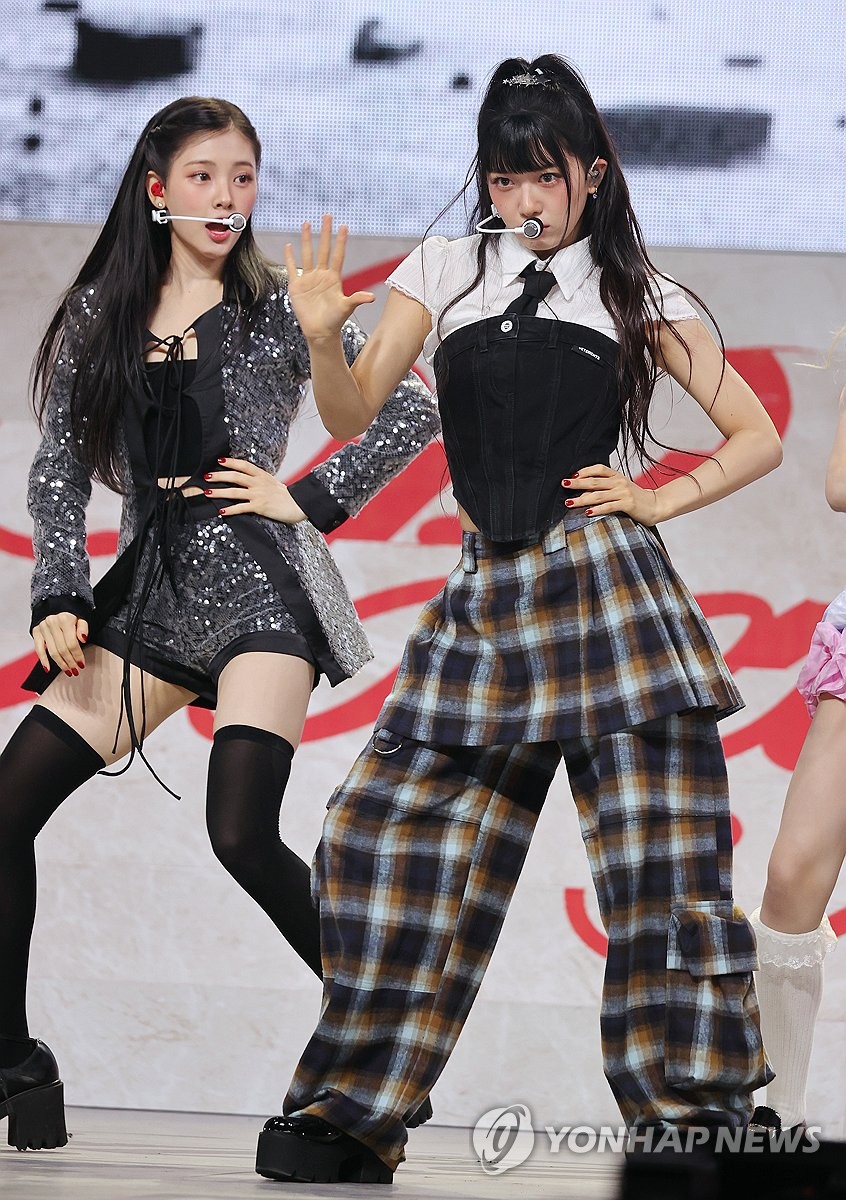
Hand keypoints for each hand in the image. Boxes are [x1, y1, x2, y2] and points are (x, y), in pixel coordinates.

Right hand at [32, 612, 87, 675]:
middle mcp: (52, 623)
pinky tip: (48, 668)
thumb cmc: (70, 615)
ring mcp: (43, 627)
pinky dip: (43, 660)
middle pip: (62, 649)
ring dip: (60, 663)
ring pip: (52, 651)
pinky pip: (38, 649)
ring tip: (67, 670)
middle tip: (75, 670)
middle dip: (70, 662)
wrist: (56, 606)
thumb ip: (83, 628)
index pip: (72, 643)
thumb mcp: (81, 618)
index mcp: (65, 619)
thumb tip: (83, 638)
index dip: (77, 655)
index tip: (81, 664)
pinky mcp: (36, 631)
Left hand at [205, 458, 307, 522]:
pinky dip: (230, 509)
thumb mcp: (272, 482)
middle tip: (206, 476)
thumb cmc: (286, 496)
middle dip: (219, 475)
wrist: (299, 505)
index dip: (231, 462)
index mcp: (262, 475)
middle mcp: (258, 483)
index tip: (219, 461)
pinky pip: (241, 507)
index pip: (243, 465)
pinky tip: (221, 510)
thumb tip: (246, 479)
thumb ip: (259, 480)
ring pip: (234, 491)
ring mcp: (258, 494)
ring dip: (219, 491)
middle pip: (235, 476)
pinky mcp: (259, 506)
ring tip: (207, 492)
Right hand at [283, 215, 374, 341]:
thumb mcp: (346, 308)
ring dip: (306, 239)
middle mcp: (321, 275)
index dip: (340, 241)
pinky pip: (292, 268)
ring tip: (306, 223)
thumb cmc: (335, 321)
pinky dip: (289, 258)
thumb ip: (357, 299)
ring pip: (307, 254)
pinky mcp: (297, 286)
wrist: (319, 332)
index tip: (344, 226)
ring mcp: (309, 279)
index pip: (338, 255)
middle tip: (327, 216)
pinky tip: (288, 246)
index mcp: (334, 278)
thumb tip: (372, 298)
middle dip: (325, 232)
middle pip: (323, 249)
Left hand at [562, 464, 658, 524]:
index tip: (572, 476)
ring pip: (598, 495)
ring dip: (582, 499)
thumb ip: (607, 485)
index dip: (585, 471)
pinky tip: (587, 512)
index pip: (599, 469)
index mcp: (617, 476)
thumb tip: (585, 488)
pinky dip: (597, 509)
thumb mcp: (622, 487)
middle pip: (594, 481)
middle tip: (564, 484)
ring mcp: (623, 493)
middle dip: (577, 483)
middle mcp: (619, 482)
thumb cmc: (636, 497)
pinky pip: (609, 506)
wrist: (656, 505)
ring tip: (569, 503)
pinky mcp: (628, 504)